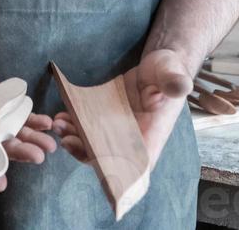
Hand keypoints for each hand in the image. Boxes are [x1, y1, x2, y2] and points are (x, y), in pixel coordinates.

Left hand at [52, 49, 192, 170]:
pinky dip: (73, 124)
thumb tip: (179, 86)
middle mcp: (132, 139)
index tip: (97, 164)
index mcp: (152, 136)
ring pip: (93, 144)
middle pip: (107, 159)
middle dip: (85, 153)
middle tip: (67, 139)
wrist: (158, 64)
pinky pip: (87, 127)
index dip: (116, 173)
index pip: (134, 167)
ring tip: (59, 124)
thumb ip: (173, 82)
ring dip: (74, 139)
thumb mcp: (172, 73)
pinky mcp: (106, 117)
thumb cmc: (168, 71)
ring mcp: (117, 130)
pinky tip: (61, 115)